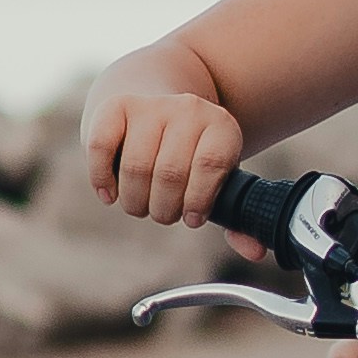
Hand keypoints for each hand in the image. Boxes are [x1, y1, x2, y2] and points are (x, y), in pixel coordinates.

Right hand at [88, 79, 242, 228]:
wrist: (159, 106)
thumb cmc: (192, 156)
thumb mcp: (219, 178)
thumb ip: (237, 216)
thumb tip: (256, 251)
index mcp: (222, 126)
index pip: (211, 165)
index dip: (198, 200)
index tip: (191, 218)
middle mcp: (189, 109)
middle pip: (169, 173)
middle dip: (163, 208)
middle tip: (163, 213)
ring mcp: (151, 106)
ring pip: (135, 167)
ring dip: (135, 201)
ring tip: (141, 204)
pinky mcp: (116, 107)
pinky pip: (102, 148)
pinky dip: (103, 181)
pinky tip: (111, 193)